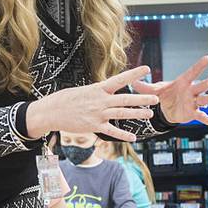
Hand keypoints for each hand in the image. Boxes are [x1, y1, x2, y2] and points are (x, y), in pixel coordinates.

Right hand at [27, 66, 158, 141]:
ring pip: (122, 113)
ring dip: (137, 114)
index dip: (134, 74)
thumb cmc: (66, 99)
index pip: (120, 79)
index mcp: (98, 89)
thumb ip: (98, 92)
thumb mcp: (84, 91)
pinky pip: (111, 131)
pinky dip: (123, 135)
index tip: (147, 69)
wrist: (52, 111)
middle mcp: (101, 101)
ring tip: (149, 114)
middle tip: (156, 99)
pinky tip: (133, 137)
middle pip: (125, 99)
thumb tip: (107, 91)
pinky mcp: (94, 126)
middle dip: (142, 99)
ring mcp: (98, 114)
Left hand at [131, 55, 207, 125]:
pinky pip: (200, 116)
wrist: (166, 110)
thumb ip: (144, 86)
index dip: (200, 65)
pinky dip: (206, 118)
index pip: (192, 72)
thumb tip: (132, 81)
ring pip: (203, 100)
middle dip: (205, 84)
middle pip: (199, 86)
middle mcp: (191, 91)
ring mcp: (193, 102)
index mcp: (183, 83)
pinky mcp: (192, 113)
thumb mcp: (154, 90)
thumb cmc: (164, 96)